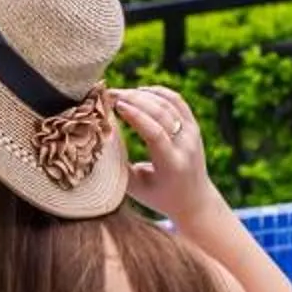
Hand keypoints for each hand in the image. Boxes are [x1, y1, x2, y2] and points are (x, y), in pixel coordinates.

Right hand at [114, 87, 225, 221]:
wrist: (194, 200)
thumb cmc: (159, 197)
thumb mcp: (136, 188)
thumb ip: (118, 167)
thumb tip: (96, 142)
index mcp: (172, 165)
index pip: (156, 134)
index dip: (136, 116)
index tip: (115, 105)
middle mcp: (186, 146)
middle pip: (161, 113)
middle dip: (133, 99)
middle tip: (109, 94)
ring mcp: (193, 134)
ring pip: (168, 103)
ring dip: (142, 94)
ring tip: (119, 93)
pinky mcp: (194, 126)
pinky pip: (176, 101)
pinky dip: (157, 92)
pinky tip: (139, 91)